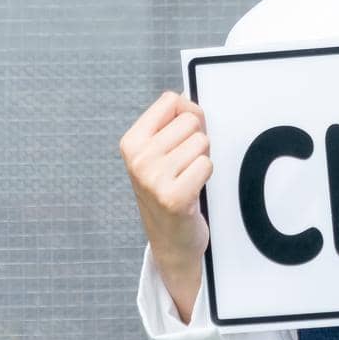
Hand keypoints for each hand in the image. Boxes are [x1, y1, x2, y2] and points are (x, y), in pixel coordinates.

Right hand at [119, 90, 212, 322]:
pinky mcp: (174, 197)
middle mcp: (138, 159)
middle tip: (185, 165)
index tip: (179, 138)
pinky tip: (192, 190)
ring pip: (201, 142)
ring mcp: (154, 178)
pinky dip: (205, 176)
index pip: (170, 100)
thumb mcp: (162, 150)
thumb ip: (176, 120)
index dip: (185, 115)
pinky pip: (206, 165)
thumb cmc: (169, 187)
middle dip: (196, 140)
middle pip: (190, 120)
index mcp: (131, 142)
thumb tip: (188, 100)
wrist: (170, 239)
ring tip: (188, 177)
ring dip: (201, 159)